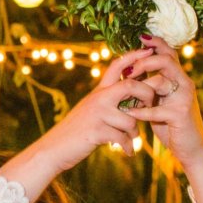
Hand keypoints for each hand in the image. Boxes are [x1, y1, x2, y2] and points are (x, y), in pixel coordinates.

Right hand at [38, 47, 158, 166]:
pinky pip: (122, 138)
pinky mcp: (96, 132)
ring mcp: (97, 114)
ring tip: (130, 139)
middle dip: (147, 95)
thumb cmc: (76, 131)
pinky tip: (128, 152)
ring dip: (135, 132)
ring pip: (131, 119)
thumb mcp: (90, 110)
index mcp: (98, 91)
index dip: (134, 55)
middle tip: (148, 107)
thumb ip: (108, 102)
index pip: (117, 65)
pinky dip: (128, 147)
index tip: (149, 50)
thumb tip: (133, 99)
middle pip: (131, 85)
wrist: (54, 149)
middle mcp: (98, 99)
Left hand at [124, 36, 202, 168]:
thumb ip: (150, 87)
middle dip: (143, 62)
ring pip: (160, 82)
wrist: (190, 149)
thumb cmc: (171, 125)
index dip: (155, 43)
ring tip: (125, 94)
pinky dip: (141, 112)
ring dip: (140, 88)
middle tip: (127, 71)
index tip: (138, 38)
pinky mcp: (180, 114)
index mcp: (179, 78)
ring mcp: (184, 98)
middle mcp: (185, 83)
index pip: (169, 53)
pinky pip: (156, 109)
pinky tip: (129, 113)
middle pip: (165, 60)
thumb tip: (129, 72)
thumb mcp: (159, 102)